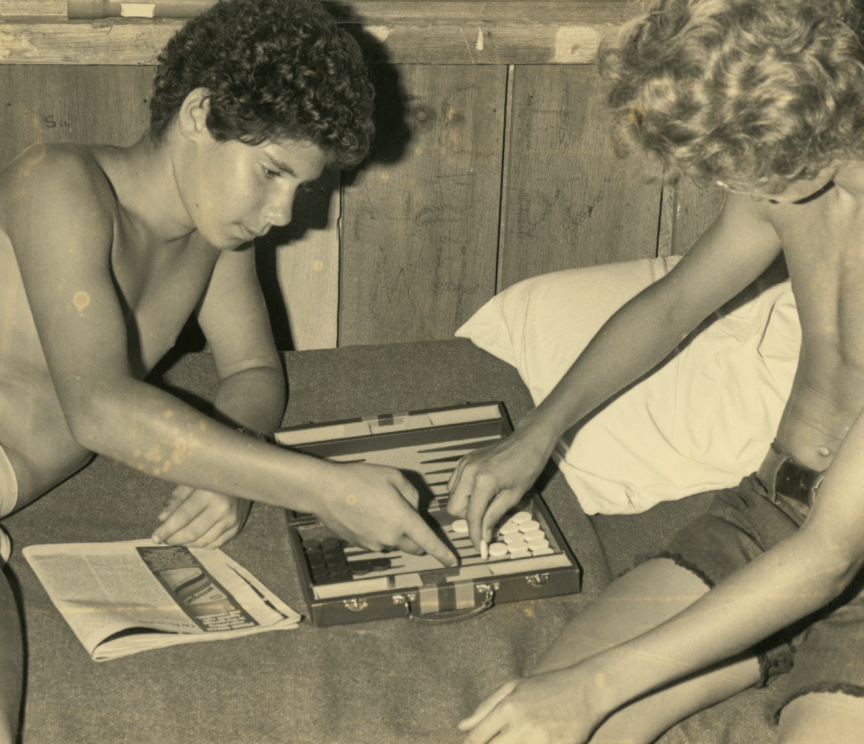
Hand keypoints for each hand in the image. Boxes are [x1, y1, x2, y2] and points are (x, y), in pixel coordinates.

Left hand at [151, 485, 251, 548]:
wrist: (244, 475)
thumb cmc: (213, 475)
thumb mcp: (192, 481)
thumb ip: (177, 499)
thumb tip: (162, 518)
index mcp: (209, 493)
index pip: (183, 517)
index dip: (167, 529)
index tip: (155, 537)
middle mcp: (222, 508)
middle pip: (193, 532)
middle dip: (174, 539)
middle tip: (164, 540)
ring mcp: (232, 519)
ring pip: (204, 541)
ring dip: (186, 544)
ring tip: (176, 540)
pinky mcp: (237, 526)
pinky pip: (216, 543)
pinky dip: (201, 545)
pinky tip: (192, 541)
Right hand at [317, 462, 456, 566]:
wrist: (325, 490)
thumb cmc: (359, 479)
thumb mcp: (394, 477)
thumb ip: (412, 494)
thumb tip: (415, 508)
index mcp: (402, 519)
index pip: (429, 542)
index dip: (443, 553)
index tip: (453, 562)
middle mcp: (390, 537)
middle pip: (414, 547)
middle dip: (418, 538)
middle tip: (409, 517)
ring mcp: (374, 544)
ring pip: (395, 543)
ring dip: (396, 531)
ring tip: (379, 507)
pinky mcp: (361, 545)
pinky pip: (379, 541)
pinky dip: (380, 531)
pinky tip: (368, 513)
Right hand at [447, 425, 553, 548]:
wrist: (528, 441)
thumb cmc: (527, 466)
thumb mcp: (513, 496)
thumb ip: (494, 516)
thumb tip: (484, 535)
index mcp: (483, 481)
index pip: (472, 516)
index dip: (475, 535)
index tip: (480, 547)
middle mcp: (469, 471)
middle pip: (454, 508)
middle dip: (468, 518)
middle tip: (485, 520)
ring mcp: (464, 464)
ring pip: (452, 496)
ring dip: (465, 505)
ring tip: (485, 503)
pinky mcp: (464, 460)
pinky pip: (454, 483)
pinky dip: (462, 492)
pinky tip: (479, 492)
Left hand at [458, 666, 603, 743]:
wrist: (586, 689)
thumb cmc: (546, 686)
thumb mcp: (513, 687)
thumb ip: (485, 707)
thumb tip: (462, 726)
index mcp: (508, 708)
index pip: (477, 738)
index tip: (475, 743)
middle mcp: (521, 725)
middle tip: (497, 739)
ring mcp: (540, 740)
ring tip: (515, 737)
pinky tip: (531, 739)